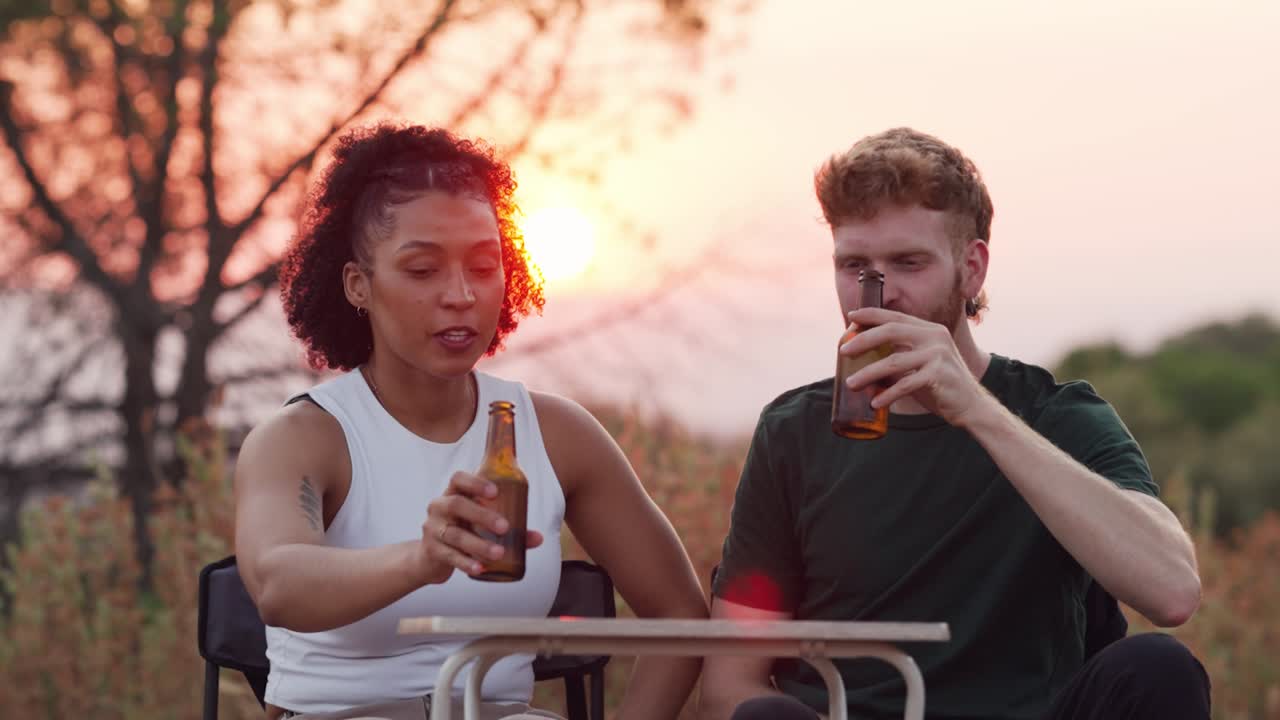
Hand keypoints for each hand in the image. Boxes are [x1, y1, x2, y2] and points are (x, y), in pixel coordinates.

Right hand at [415, 471, 543, 584]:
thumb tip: (538, 538)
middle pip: (456, 504)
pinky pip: (449, 556)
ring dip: (478, 544)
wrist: (430, 558)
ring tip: (499, 553)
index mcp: (453, 493)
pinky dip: (466, 563)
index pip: (458, 479)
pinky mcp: (431, 550)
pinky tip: (480, 568)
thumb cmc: (463, 530)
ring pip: (454, 534)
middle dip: (482, 515)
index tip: (495, 491)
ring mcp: (433, 529)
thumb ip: (510, 529)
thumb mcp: (481, 525)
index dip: (475, 482)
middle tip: (505, 527)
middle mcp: (439, 507)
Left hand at [840, 307, 988, 425]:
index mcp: (929, 330)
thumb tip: (862, 362)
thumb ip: (898, 357)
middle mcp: (934, 337)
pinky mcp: (939, 375)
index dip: (872, 314)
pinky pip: (905, 384)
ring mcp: (938, 355)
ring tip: (851, 383)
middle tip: (843, 351)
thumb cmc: (940, 386)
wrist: (971, 406)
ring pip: (893, 361)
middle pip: (891, 331)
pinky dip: (887, 394)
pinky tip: (875, 403)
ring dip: (868, 373)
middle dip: (863, 340)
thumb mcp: (919, 365)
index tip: (851, 317)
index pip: (896, 316)